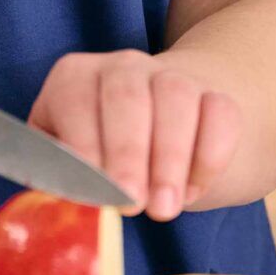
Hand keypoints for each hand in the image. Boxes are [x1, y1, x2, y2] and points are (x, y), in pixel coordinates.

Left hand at [27, 50, 241, 221]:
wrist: (162, 127)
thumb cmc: (100, 152)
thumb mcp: (67, 161)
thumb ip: (57, 178)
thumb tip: (55, 206)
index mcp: (75, 77)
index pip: (76, 101)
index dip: (85, 149)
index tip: (97, 194)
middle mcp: (123, 66)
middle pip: (127, 95)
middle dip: (128, 154)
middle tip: (133, 205)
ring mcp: (173, 75)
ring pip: (176, 98)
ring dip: (170, 159)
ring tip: (164, 208)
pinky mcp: (215, 94)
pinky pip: (220, 113)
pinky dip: (209, 156)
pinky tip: (193, 190)